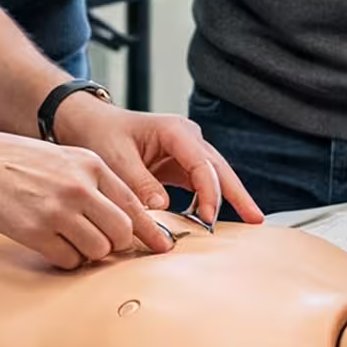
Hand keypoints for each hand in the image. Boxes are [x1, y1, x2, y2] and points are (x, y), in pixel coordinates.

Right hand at [0, 129, 180, 268]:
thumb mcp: (63, 158)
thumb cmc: (17, 160)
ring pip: (99, 249)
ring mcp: (57, 210)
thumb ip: (94, 183)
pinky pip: (69, 259)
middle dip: (117, 244)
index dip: (151, 230)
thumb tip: (125, 218)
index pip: (134, 204)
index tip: (161, 246)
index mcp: (90, 164)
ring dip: (90, 252)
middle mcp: (79, 187)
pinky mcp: (35, 231)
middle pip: (122, 232)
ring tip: (69, 239)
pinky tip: (50, 243)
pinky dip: (65, 258)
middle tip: (104, 244)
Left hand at [52, 96, 261, 228]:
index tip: (208, 217)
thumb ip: (139, 183)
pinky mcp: (180, 166)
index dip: (209, 191)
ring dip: (228, 199)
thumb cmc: (102, 134)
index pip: (202, 163)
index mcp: (175, 131)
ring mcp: (186, 152)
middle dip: (238, 194)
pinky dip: (208, 202)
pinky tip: (213, 220)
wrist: (89, 124)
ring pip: (215, 177)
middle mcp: (187, 138)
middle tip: (256, 219)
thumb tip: (162, 207)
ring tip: (248, 222)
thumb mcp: (116, 158)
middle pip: (219, 168)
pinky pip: (200, 185)